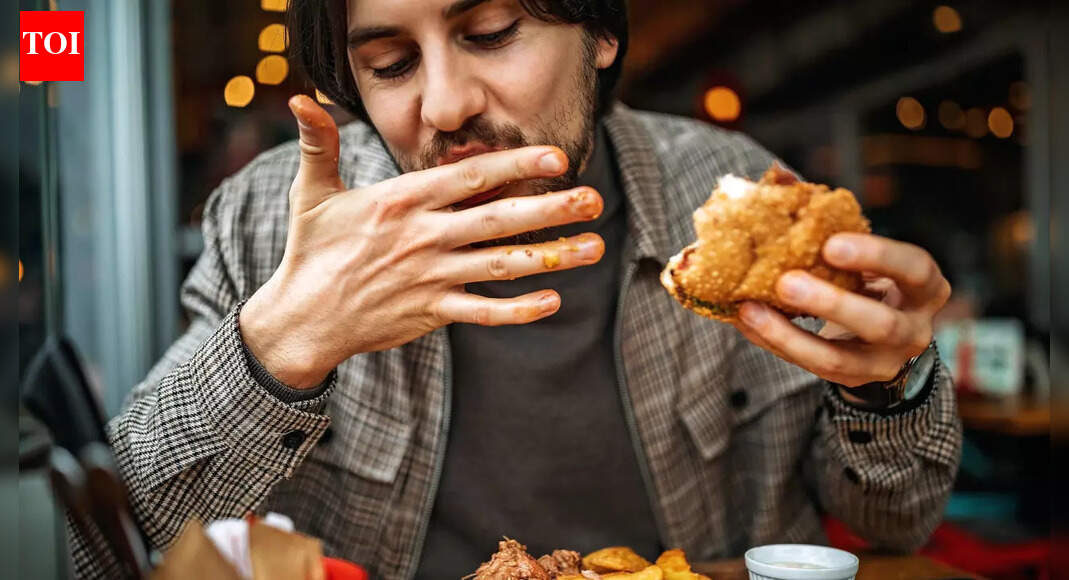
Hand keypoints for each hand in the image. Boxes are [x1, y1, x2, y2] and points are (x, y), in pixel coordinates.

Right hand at [240, 95, 604, 387]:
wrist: (302, 318)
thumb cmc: (311, 250)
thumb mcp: (312, 191)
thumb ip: (318, 143)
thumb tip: (301, 98)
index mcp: (402, 201)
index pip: (469, 176)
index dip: (516, 166)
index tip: (557, 158)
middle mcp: (423, 236)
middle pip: (499, 218)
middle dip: (551, 209)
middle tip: (594, 200)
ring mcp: (430, 277)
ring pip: (501, 265)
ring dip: (551, 256)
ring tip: (594, 247)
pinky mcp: (431, 312)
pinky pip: (483, 312)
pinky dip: (518, 310)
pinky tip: (554, 300)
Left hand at [732, 233, 950, 387]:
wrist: (880, 337)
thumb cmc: (867, 278)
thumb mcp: (863, 253)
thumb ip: (828, 219)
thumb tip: (780, 178)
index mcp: (925, 287)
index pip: (916, 269)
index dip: (877, 255)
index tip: (831, 243)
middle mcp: (913, 329)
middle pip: (880, 323)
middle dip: (832, 303)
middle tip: (785, 281)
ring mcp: (882, 363)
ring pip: (838, 359)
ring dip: (790, 335)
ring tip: (751, 310)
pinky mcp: (849, 380)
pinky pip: (808, 367)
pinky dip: (774, 342)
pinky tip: (746, 321)